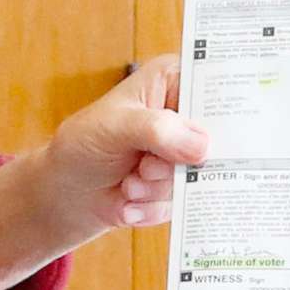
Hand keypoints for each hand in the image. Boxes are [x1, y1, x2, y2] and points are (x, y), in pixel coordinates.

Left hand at [0, 54, 209, 289]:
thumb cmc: (83, 144)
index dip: (225, 114)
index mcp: (177, 81)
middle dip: (176, 164)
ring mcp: (186, 154)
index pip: (218, 89)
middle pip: (217, 140)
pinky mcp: (179, 188)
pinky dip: (150, 208)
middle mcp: (187, 116)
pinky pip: (181, 205)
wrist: (64, 191)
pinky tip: (125, 202)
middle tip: (145, 167)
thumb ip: (157, 130)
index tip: (210, 139)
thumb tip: (202, 146)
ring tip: (128, 183)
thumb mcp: (114, 127)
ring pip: (196, 177)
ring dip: (156, 189)